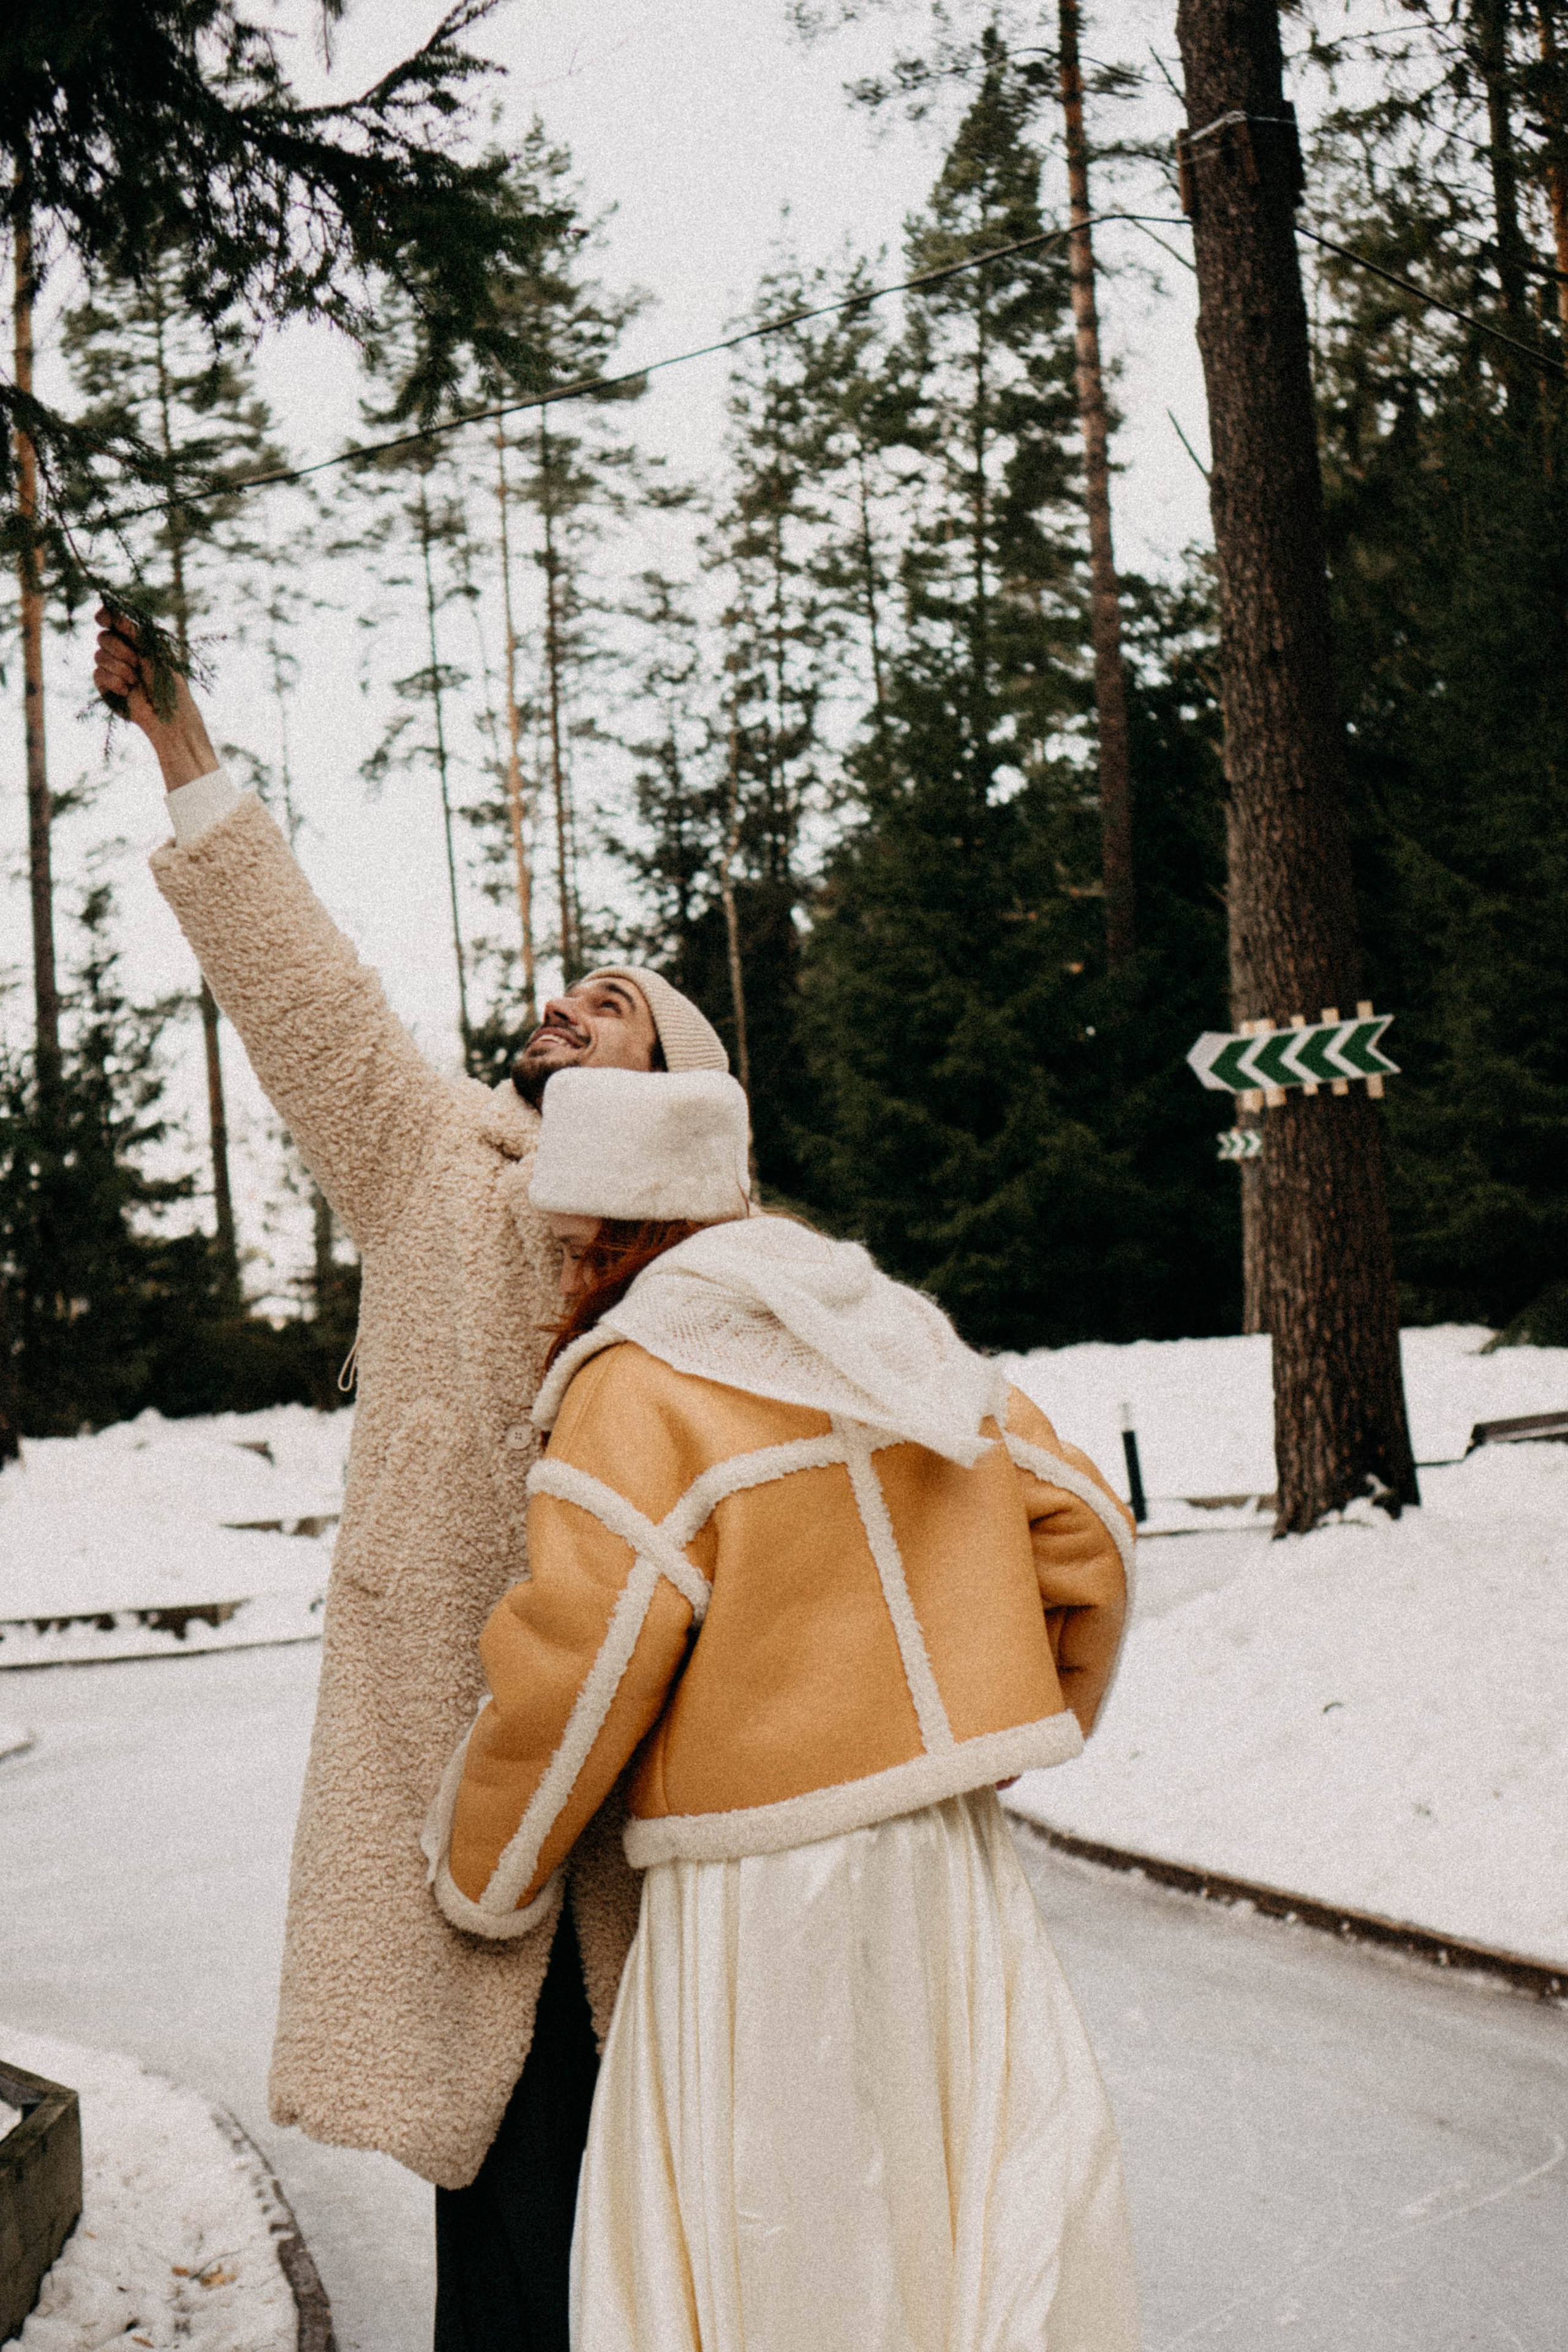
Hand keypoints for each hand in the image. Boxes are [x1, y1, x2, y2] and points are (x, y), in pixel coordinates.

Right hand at [93, 608, 217, 789]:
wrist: (168, 714)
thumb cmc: (168, 682)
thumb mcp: (154, 650)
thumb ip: (133, 630)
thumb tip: (111, 613)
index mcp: (137, 640)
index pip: (114, 621)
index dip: (105, 616)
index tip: (103, 618)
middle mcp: (123, 651)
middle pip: (103, 637)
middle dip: (119, 648)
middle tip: (137, 661)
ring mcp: (113, 668)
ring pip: (98, 655)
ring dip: (119, 667)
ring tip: (136, 680)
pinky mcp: (106, 686)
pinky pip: (97, 674)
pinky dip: (114, 681)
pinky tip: (128, 691)